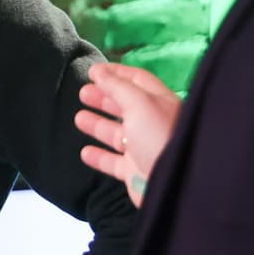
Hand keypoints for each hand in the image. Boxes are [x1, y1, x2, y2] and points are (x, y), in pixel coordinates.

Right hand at [75, 62, 179, 207]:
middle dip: (104, 97)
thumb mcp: (139, 103)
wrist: (173, 183)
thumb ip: (117, 86)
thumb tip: (99, 72)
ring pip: (117, 134)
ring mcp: (144, 148)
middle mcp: (153, 124)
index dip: (115, 73)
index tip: (93, 71)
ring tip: (79, 118)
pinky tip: (85, 152)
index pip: (137, 80)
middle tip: (83, 93)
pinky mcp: (136, 171)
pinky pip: (113, 162)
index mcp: (160, 102)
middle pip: (125, 106)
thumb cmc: (159, 136)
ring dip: (98, 125)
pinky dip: (99, 156)